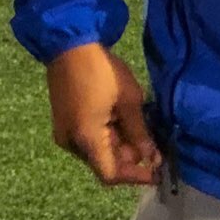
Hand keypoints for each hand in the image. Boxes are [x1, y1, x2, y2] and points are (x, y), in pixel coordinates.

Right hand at [46, 43, 161, 186]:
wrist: (68, 42)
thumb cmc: (101, 70)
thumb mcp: (129, 100)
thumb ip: (140, 133)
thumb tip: (152, 158)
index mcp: (86, 139)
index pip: (111, 175)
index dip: (136, 176)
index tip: (156, 170)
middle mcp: (71, 142)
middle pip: (103, 162)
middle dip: (129, 156)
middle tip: (151, 141)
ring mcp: (64, 131)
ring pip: (96, 150)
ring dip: (118, 144)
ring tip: (136, 125)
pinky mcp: (63, 120)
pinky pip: (87, 138)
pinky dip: (105, 135)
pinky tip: (119, 118)